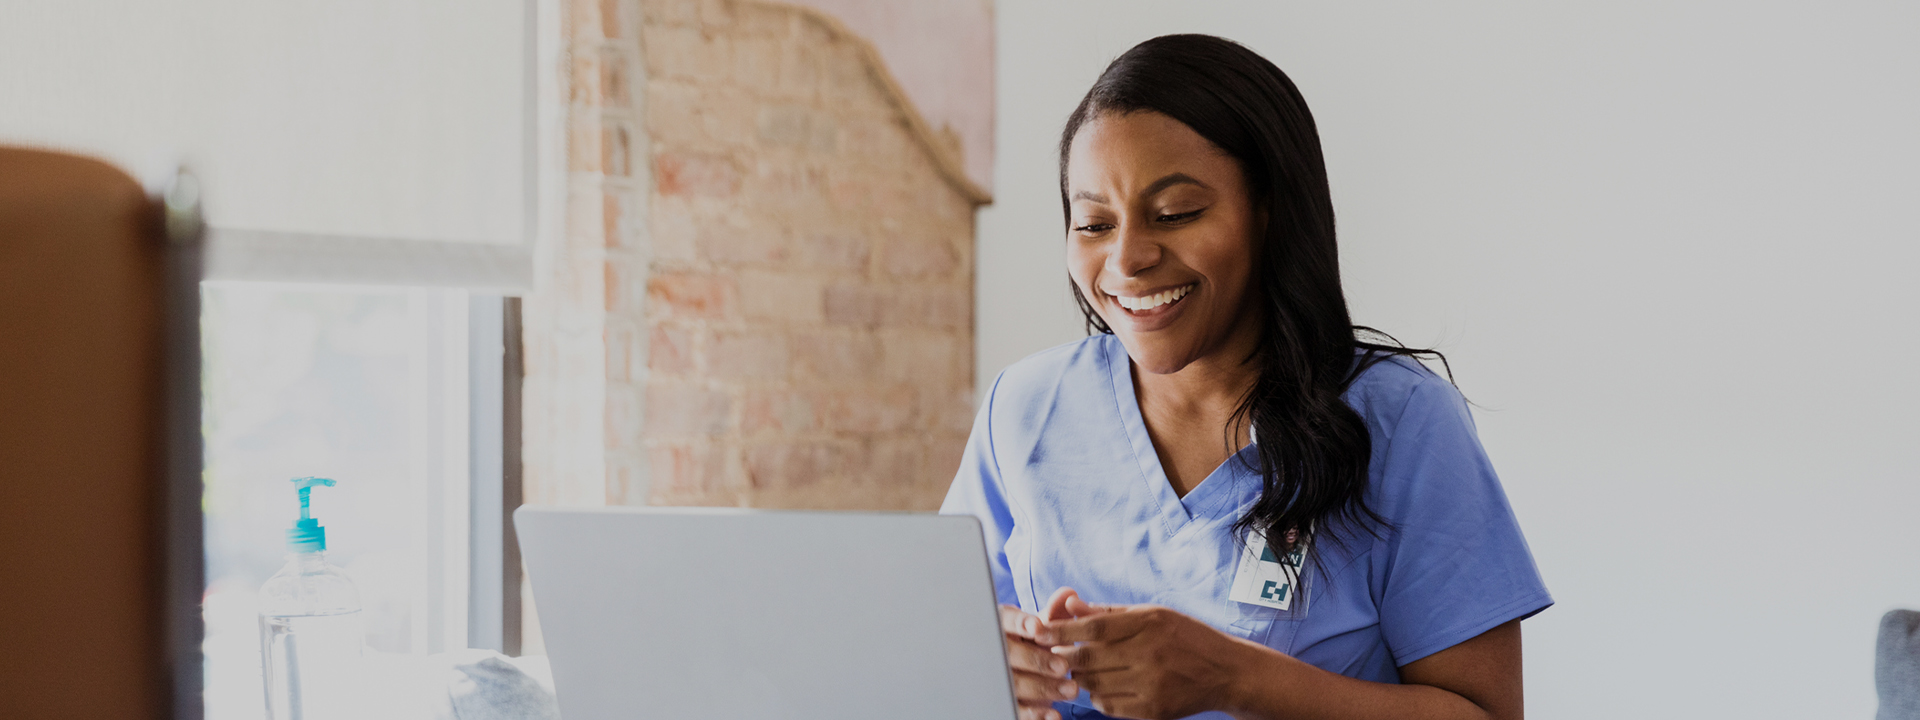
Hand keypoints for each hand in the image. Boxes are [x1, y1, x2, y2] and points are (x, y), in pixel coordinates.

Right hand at [1000, 603, 1077, 719]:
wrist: (1023, 671)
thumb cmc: (1033, 642)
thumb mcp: (1044, 627)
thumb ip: (1055, 612)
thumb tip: (1068, 594)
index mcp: (1002, 625)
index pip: (1006, 621)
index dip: (1021, 624)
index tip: (1039, 628)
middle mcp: (996, 651)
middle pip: (1010, 655)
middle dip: (1037, 660)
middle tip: (1064, 665)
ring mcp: (998, 678)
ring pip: (1014, 683)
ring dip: (1043, 688)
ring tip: (1071, 690)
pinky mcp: (1006, 701)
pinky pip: (1017, 710)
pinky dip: (1034, 714)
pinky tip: (1054, 715)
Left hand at [1048, 603, 1256, 719]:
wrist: (1226, 672)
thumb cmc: (1186, 637)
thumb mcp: (1153, 614)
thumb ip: (1110, 613)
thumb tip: (1069, 605)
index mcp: (1150, 622)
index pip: (1093, 628)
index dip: (1061, 630)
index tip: (1038, 630)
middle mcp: (1150, 653)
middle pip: (1089, 659)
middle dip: (1063, 657)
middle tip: (1050, 653)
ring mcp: (1152, 685)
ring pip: (1094, 684)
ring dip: (1079, 677)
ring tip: (1078, 669)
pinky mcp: (1153, 710)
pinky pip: (1109, 706)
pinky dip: (1097, 696)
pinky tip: (1103, 686)